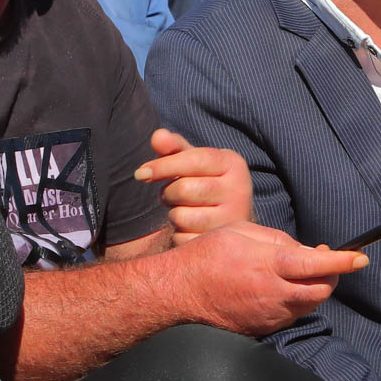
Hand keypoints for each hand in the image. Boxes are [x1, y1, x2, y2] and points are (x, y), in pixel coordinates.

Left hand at [135, 128, 252, 244]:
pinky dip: (179, 234)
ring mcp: (233, 220)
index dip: (163, 165)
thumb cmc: (207, 181)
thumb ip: (174, 147)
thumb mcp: (194, 161)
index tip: (140, 173)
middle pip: (183, 189)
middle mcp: (239, 190)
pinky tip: (190, 228)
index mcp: (233, 164)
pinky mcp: (222, 244)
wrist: (233, 218)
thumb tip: (157, 136)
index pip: (194, 160)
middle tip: (171, 194)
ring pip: (181, 216)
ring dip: (173, 214)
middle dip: (168, 193)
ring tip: (184, 210)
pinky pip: (184, 239)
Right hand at [171, 221, 365, 334]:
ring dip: (313, 288)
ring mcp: (268, 315)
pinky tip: (281, 288)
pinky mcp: (262, 328)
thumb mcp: (241, 231)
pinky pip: (291, 315)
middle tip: (325, 261)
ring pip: (308, 304)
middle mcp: (273, 294)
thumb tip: (304, 251)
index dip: (342, 261)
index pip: (317, 265)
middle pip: (321, 290)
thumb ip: (278, 240)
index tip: (360, 257)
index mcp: (269, 265)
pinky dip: (295, 301)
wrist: (179, 291)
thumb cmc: (206, 255)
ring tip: (299, 272)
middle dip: (331, 276)